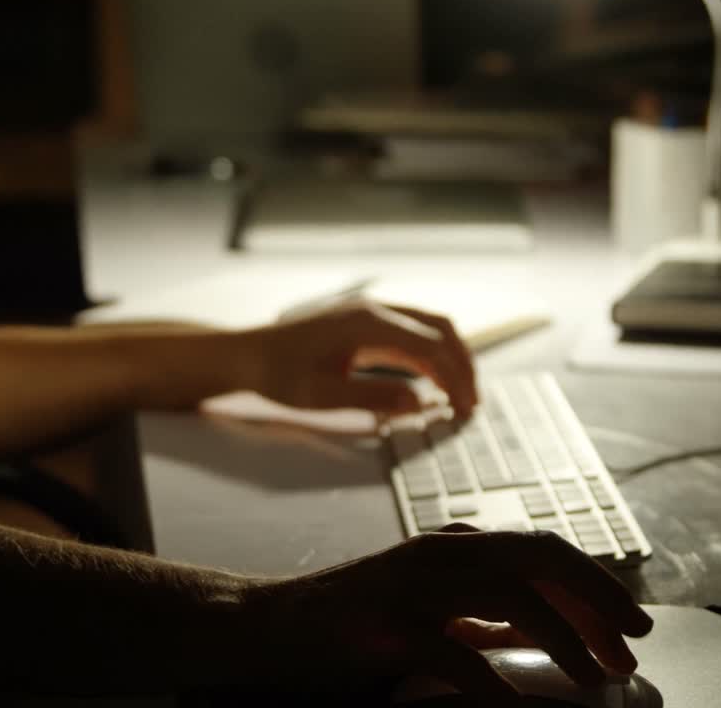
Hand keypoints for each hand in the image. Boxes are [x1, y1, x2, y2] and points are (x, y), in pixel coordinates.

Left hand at [245, 300, 477, 417]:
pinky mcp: (368, 325)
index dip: (454, 379)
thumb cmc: (278, 374)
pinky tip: (435, 383)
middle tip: (472, 403)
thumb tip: (419, 404)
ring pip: (431, 328)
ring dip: (452, 358)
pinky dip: (432, 356)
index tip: (465, 410)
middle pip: (440, 329)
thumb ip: (372, 398)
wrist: (248, 354)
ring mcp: (373, 314)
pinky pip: (413, 334)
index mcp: (367, 324)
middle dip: (463, 365)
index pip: (429, 348)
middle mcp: (376, 311)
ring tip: (461, 395)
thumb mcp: (321, 395)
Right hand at [249, 525, 653, 701]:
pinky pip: (452, 650)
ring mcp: (411, 583)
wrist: (262, 629)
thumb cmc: (348, 627)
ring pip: (511, 592)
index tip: (633, 623)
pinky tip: (515, 706)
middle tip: (634, 642)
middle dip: (598, 597)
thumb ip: (482, 617)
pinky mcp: (381, 623)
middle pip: (541, 556)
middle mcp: (440, 553)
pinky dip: (491, 680)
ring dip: (564, 635)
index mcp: (455, 548)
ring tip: (595, 675)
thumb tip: (545, 631)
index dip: (597, 584)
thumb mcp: (428, 614)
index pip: (544, 551)